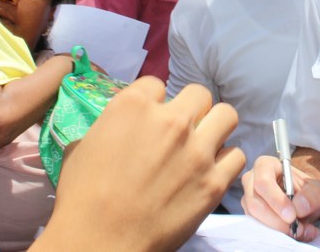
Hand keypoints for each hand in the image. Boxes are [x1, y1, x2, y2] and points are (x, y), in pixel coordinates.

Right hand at [33, 78, 244, 250]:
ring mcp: (197, 150)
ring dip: (216, 126)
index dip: (153, 102)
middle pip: (199, 94)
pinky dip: (226, 161)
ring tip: (205, 142)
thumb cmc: (82, 199)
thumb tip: (121, 126)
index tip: (150, 119)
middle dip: (190, 110)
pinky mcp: (214, 181)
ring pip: (227, 115)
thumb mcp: (83, 147)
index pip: (156, 84)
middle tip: (181, 131)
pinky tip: (211, 170)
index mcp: (134, 106)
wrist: (100, 243)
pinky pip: (237, 154)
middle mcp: (171, 121)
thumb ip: (111, 125)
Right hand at [240, 155, 319, 240]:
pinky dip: (277, 234)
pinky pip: (258, 228)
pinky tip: (295, 233)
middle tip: (298, 228)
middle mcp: (252, 181)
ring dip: (278, 229)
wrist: (306, 199)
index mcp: (266, 165)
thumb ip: (312, 195)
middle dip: (277, 221)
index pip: (263, 182)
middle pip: (255, 204)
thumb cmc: (309, 189)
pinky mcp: (251, 215)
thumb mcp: (319, 189)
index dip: (276, 200)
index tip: (292, 216)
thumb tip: (298, 207)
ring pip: (255, 219)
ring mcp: (249, 199)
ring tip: (302, 230)